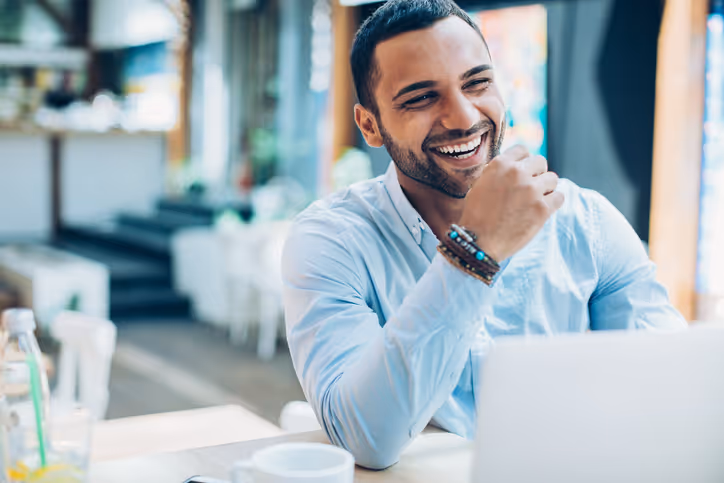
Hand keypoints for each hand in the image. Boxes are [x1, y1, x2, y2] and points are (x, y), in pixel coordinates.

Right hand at [458, 145, 563, 261]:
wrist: (479, 243)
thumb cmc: (476, 217)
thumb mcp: (479, 186)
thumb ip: (497, 173)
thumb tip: (512, 167)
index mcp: (500, 165)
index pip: (522, 150)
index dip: (524, 161)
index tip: (523, 171)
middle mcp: (517, 173)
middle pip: (541, 162)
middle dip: (537, 173)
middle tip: (530, 188)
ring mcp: (532, 190)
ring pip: (552, 179)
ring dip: (546, 188)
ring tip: (535, 201)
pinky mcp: (543, 209)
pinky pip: (559, 197)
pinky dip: (553, 203)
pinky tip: (542, 209)